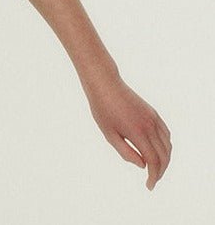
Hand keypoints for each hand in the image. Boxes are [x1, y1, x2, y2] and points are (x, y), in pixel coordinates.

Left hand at [82, 72, 170, 189]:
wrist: (105, 84)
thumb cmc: (102, 109)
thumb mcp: (109, 134)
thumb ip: (126, 152)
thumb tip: (143, 166)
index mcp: (138, 132)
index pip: (153, 161)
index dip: (153, 176)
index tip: (149, 186)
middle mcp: (150, 126)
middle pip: (164, 156)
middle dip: (160, 171)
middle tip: (152, 180)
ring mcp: (153, 118)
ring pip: (168, 145)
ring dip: (165, 159)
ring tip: (155, 168)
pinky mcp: (153, 113)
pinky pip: (166, 133)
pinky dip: (166, 146)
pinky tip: (158, 151)